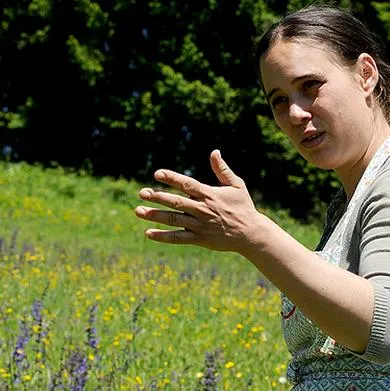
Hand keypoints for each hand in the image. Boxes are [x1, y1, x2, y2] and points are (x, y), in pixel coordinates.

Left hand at [135, 150, 270, 253]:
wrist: (250, 234)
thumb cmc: (243, 207)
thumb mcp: (236, 185)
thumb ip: (222, 170)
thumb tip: (214, 151)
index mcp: (209, 195)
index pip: (187, 184)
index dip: (172, 178)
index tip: (157, 174)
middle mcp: (202, 209)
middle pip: (176, 202)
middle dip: (157, 197)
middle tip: (142, 193)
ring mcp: (200, 225)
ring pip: (174, 220)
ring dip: (155, 216)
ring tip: (139, 211)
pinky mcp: (199, 239)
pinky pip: (178, 238)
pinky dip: (163, 236)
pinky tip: (148, 233)